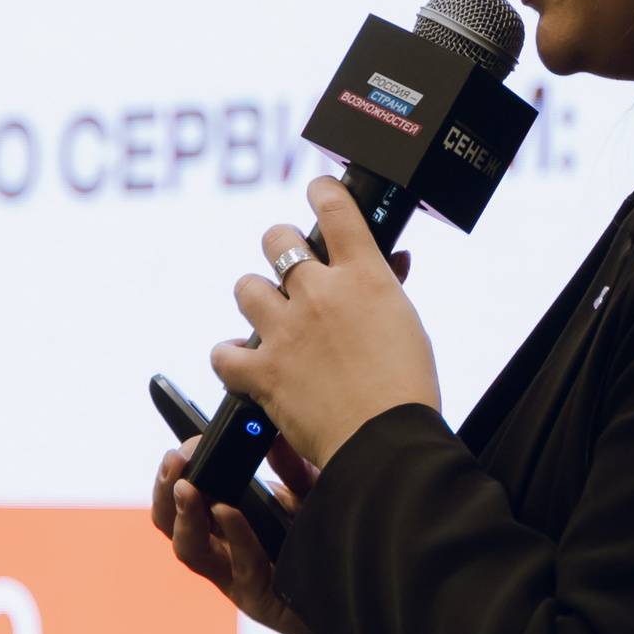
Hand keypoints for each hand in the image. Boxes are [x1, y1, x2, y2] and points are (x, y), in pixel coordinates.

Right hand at [152, 432, 320, 633]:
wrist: (364, 585)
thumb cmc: (334, 541)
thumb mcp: (313, 494)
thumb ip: (293, 468)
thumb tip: (270, 436)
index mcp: (230, 518)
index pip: (186, 495)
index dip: (177, 472)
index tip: (182, 448)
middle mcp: (225, 547)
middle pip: (172, 523)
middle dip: (166, 491)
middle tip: (174, 463)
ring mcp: (237, 576)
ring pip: (190, 550)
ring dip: (186, 517)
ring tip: (187, 489)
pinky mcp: (258, 599)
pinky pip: (240, 567)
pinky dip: (234, 535)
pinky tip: (228, 512)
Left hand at [213, 177, 440, 470]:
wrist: (388, 442)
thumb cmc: (407, 389)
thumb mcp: (408, 324)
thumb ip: (388, 287)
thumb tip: (393, 260)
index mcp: (364, 276)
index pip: (334, 206)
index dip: (322, 191)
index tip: (318, 192)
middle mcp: (320, 293)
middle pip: (276, 240)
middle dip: (279, 249)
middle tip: (288, 270)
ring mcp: (287, 330)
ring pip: (246, 288)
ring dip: (256, 300)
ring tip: (269, 318)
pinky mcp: (263, 370)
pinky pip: (225, 352)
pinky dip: (231, 357)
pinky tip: (244, 362)